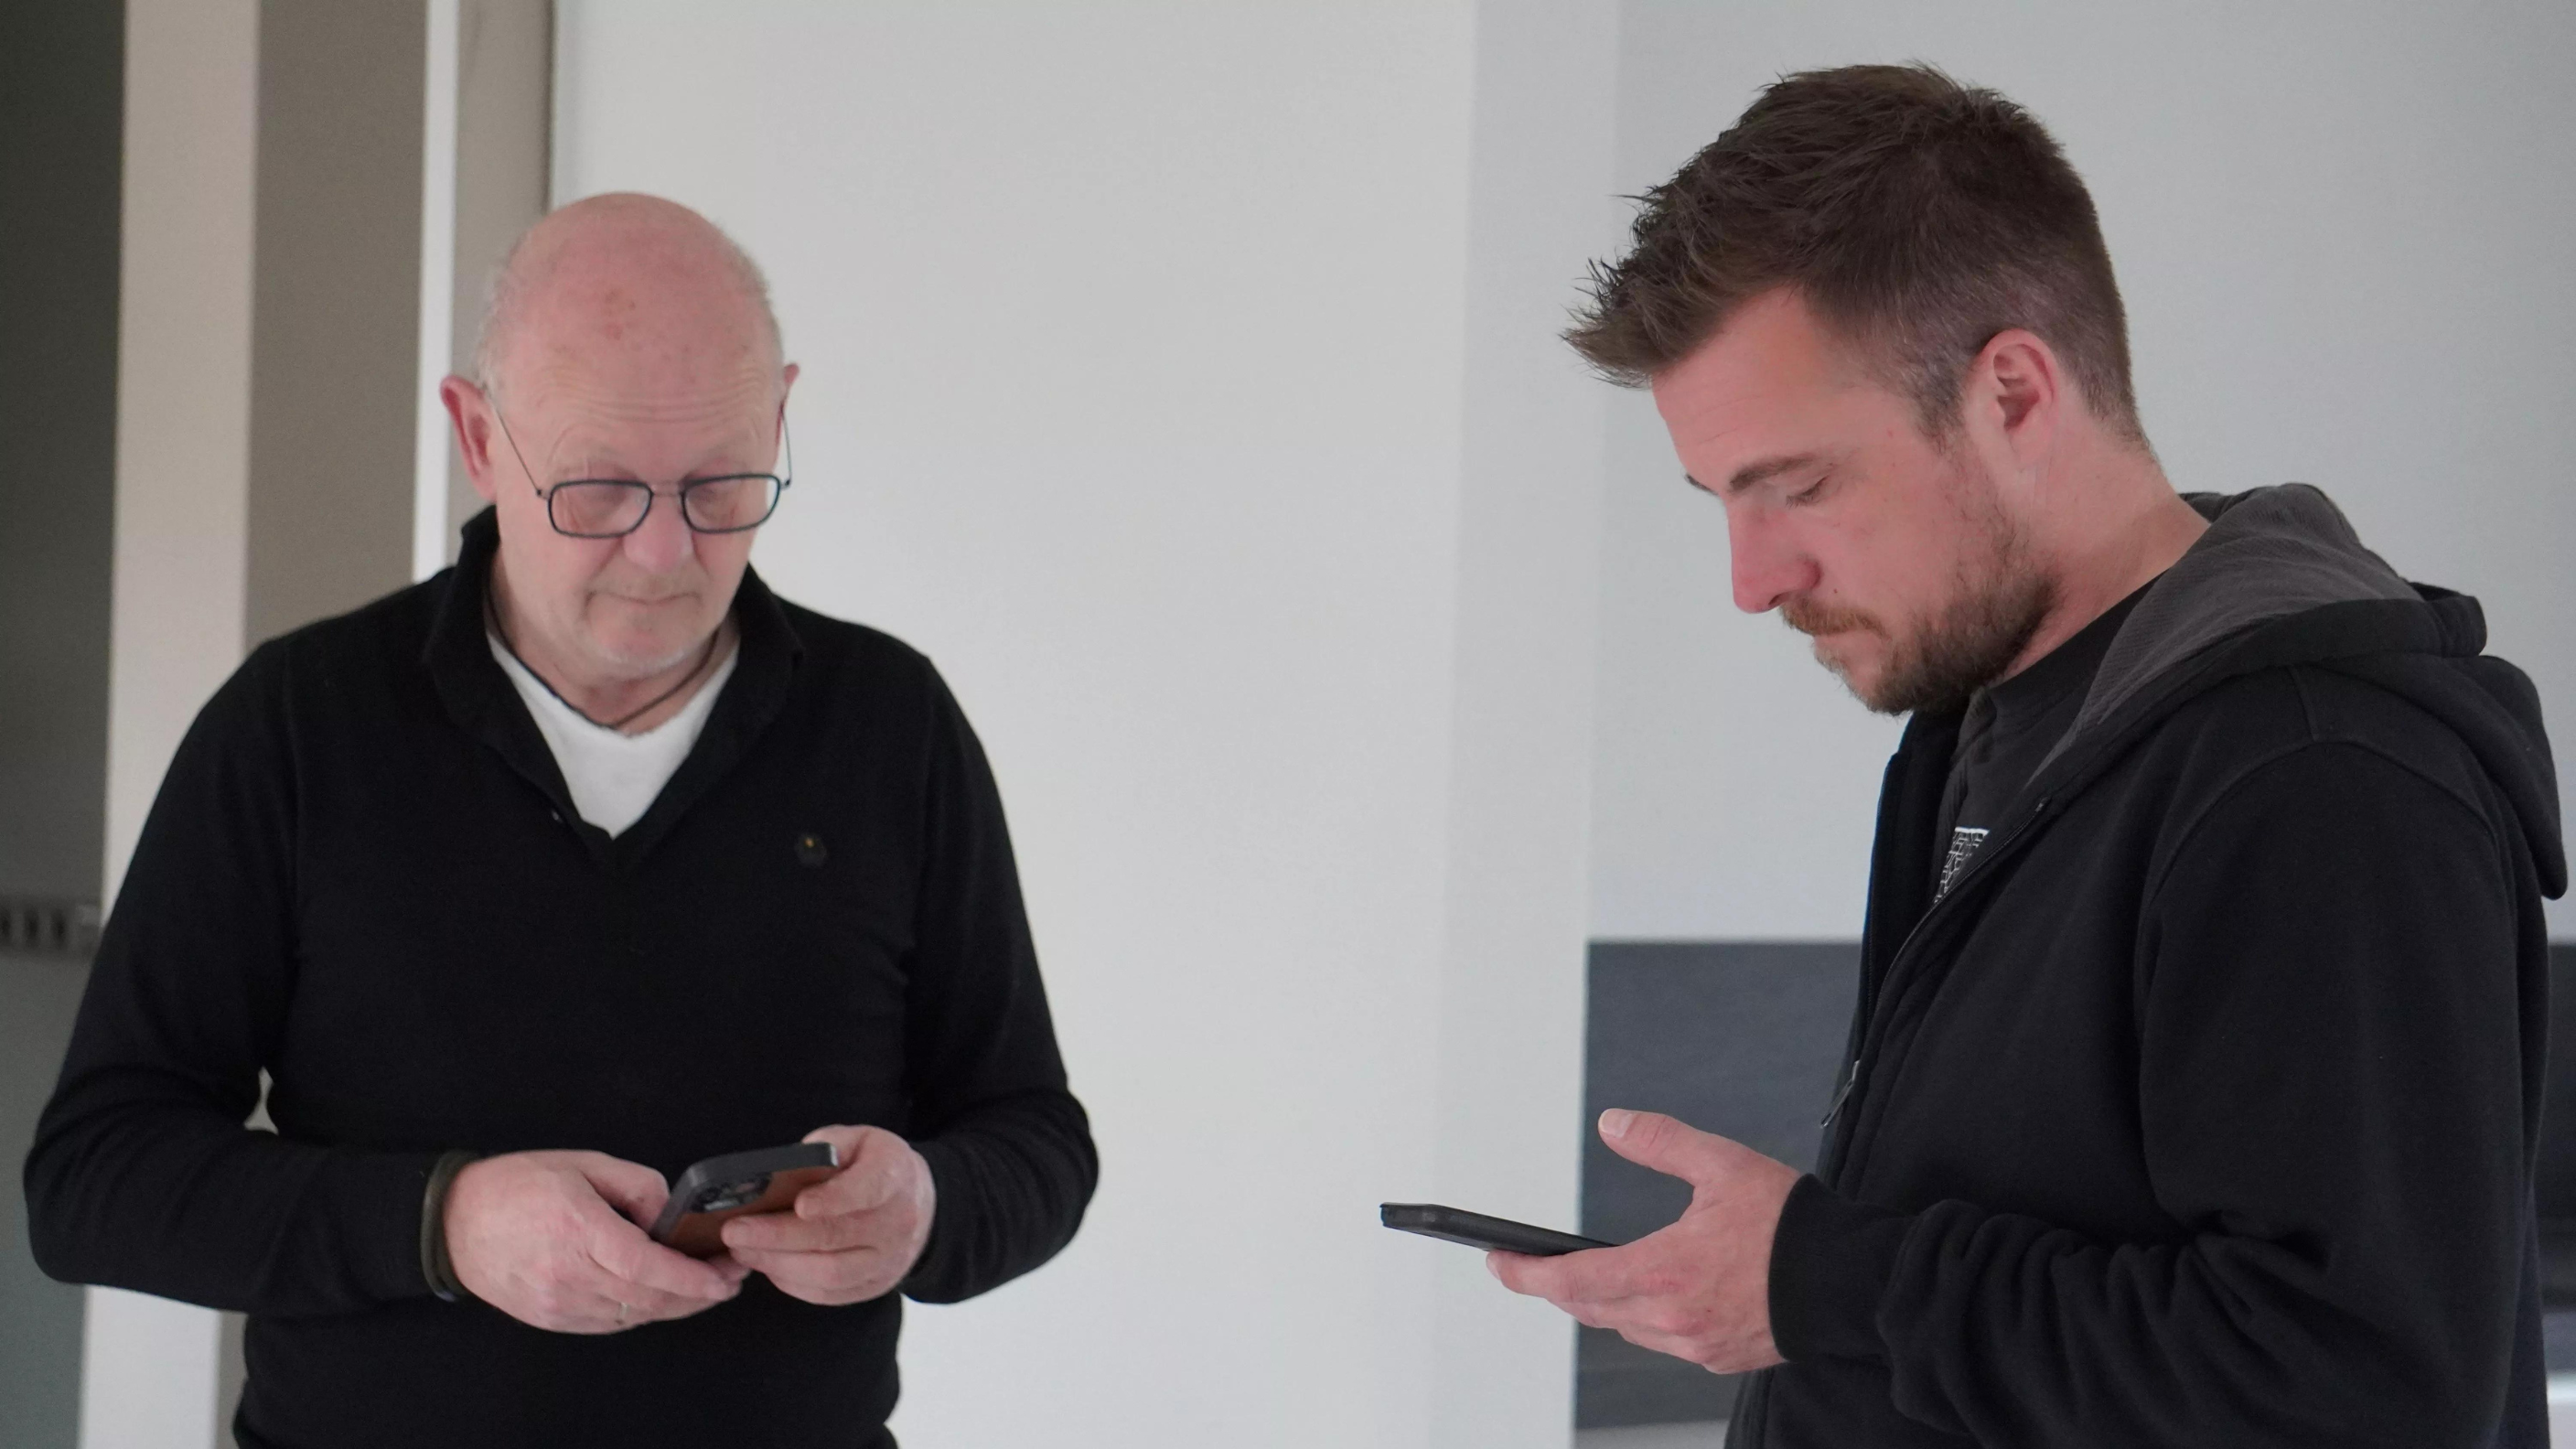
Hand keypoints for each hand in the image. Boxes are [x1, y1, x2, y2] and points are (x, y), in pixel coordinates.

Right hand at [443, 1150, 747, 1332]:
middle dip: (698, 1294)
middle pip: (647, 1299)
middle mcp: (569, 1274)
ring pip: (633, 1316)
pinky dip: (642, 1313)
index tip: (724, 1277)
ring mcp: (559, 1303)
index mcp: (578, 1229)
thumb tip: (670, 1215)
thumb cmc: (518, 1186)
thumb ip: (636, 1185)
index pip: (645, 1266)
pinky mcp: (552, 1319)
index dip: (691, 1278)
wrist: (454, 1223)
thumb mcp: (584, 1164)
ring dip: (675, 1306)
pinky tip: (660, 1297)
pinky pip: (610, 1324)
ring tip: (705, 1288)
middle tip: (730, 1279)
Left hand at [720, 1125, 935, 1305]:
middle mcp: (898, 1222)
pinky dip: (793, 1284)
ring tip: (742, 1251)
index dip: (833, 1199)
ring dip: (779, 1264)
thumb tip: (779, 1172)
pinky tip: (768, 1266)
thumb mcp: (858, 1139)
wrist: (919, 1203)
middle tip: (734, 1232)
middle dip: (778, 1236)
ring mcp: (889, 1260)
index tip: (798, 1205)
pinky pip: (830, 1293)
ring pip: (830, 1272)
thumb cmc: (874, 1165)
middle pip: (834, 1236)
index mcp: (894, 1175)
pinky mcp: (875, 1285)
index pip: (866, 1190)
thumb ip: (824, 1147)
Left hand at [1486, 1109, 1798, 1373]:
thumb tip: (1612, 1123)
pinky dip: (1648, 1317)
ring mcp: (1696, 1345)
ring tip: (1592, 1273)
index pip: (1570, 1282)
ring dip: (1605, 1302)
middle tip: (1533, 1266)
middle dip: (1558, 1287)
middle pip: (1590, 1309)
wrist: (1853, 1281)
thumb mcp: (1722, 1165)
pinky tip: (1658, 1293)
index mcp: (1662, 1273)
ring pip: (1626, 1328)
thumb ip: (1661, 1142)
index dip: (1525, 1275)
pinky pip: (1664, 1341)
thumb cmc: (1792, 1227)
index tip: (1496, 1264)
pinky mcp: (1720, 1358)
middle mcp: (1671, 1319)